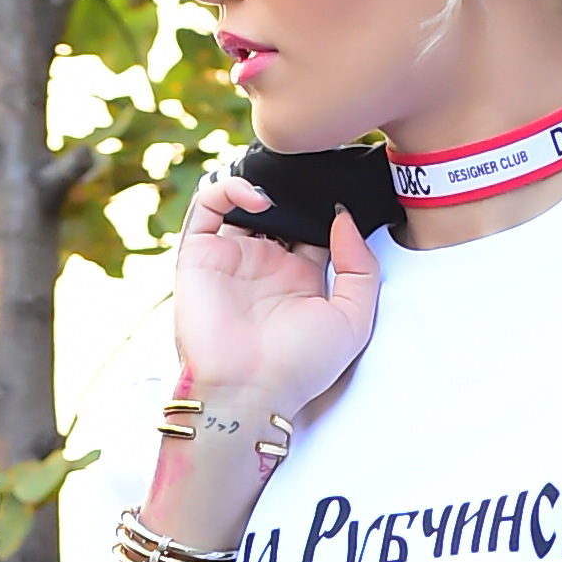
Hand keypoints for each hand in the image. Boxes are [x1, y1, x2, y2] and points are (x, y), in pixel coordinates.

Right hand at [173, 182, 381, 426]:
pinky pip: (207, 205)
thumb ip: (360, 268)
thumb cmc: (298, 368)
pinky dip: (228, 188)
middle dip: (292, 188)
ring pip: (241, 202)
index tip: (339, 190)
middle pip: (279, 210)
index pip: (314, 228)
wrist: (247, 390)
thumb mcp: (352, 321)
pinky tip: (258, 199)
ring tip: (282, 180)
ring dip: (260, 183)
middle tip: (309, 172)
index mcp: (302, 280)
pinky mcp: (200, 255)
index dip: (325, 205)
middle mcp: (266, 266)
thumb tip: (343, 219)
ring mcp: (233, 258)